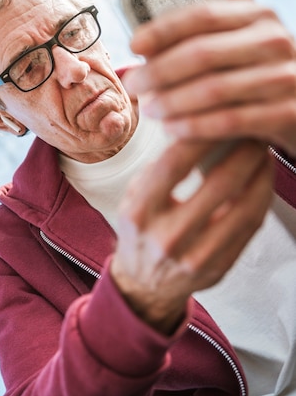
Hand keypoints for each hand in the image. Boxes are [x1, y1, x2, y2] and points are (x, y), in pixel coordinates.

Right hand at [110, 138, 272, 334]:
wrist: (143, 284)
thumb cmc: (141, 230)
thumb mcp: (133, 196)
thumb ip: (159, 167)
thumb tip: (194, 129)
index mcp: (140, 213)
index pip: (175, 163)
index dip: (201, 133)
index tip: (216, 112)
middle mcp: (167, 237)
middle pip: (219, 184)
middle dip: (243, 149)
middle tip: (252, 127)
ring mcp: (196, 256)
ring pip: (243, 207)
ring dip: (260, 172)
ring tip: (262, 150)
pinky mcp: (219, 267)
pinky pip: (250, 227)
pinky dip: (261, 197)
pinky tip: (262, 178)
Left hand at [123, 0, 295, 156]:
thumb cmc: (258, 68)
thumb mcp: (246, 36)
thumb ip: (221, 14)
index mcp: (258, 14)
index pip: (202, 15)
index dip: (162, 29)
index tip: (133, 44)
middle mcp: (274, 40)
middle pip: (202, 53)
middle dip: (158, 71)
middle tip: (133, 85)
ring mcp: (284, 77)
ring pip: (213, 89)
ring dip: (172, 102)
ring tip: (149, 110)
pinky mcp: (287, 113)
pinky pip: (230, 121)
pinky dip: (195, 126)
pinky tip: (173, 129)